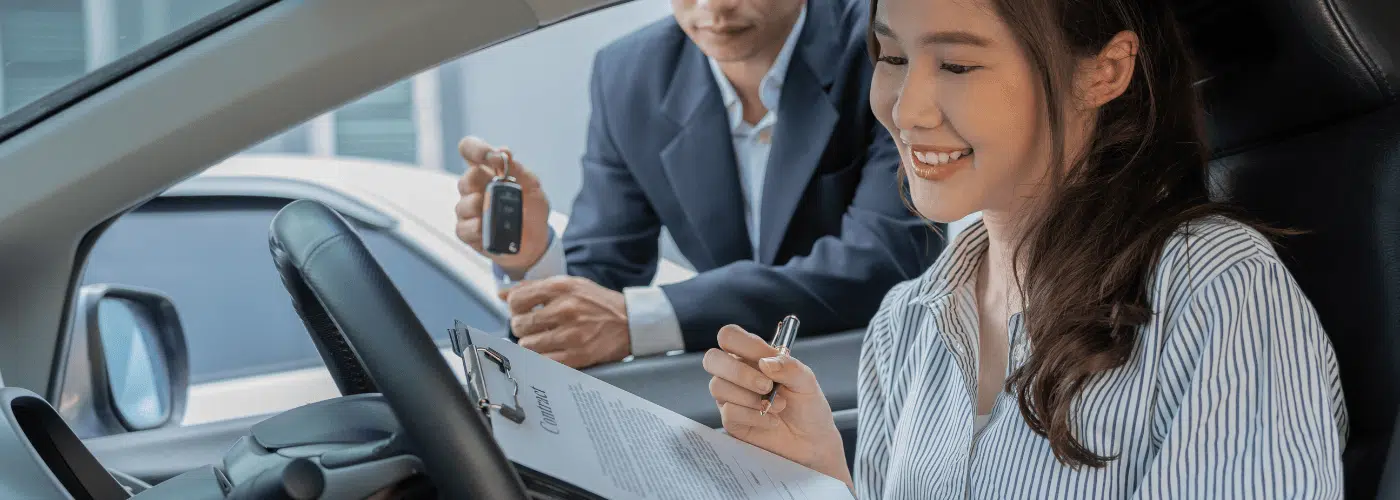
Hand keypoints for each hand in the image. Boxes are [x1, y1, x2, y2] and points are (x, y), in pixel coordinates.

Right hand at [455, 136, 551, 272]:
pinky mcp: (469, 233)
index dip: (476, 149)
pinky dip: (475, 228)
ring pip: (462, 205)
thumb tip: (503, 152)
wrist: (537, 242)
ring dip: (477, 207)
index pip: (470, 150)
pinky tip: (485, 229)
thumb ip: (517, 169)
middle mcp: (475, 189)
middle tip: (496, 190)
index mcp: (488, 172)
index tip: (494, 159)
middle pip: (465, 180)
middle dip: (479, 182)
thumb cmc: (531, 210)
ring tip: (493, 212)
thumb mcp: (532, 186)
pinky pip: (463, 228)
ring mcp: (470, 212)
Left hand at [499, 276, 631, 367]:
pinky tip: (550, 351)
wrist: (632, 322)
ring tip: (542, 339)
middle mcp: (566, 309)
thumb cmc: (600, 303)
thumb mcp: (571, 285)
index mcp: (563, 287)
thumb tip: (503, 294)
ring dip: (530, 344)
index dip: (514, 307)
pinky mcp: (577, 356)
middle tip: (532, 327)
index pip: (518, 298)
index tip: (521, 311)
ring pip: (527, 344)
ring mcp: (572, 334)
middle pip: (519, 323)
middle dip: (521, 327)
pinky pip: (543, 361)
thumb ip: (536, 288)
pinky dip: (541, 358)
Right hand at [704, 325, 851, 486]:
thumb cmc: (807, 406)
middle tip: (767, 385)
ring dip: (751, 397)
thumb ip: (788, 366)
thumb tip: (764, 362)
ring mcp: (730, 397)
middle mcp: (736, 374)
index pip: (730, 337)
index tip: (766, 358)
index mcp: (752, 356)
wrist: (812, 441)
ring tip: (778, 406)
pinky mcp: (731, 421)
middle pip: (712, 359)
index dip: (743, 344)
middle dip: (739, 372)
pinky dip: (755, 416)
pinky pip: (729, 412)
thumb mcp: (806, 381)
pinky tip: (772, 420)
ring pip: (718, 387)